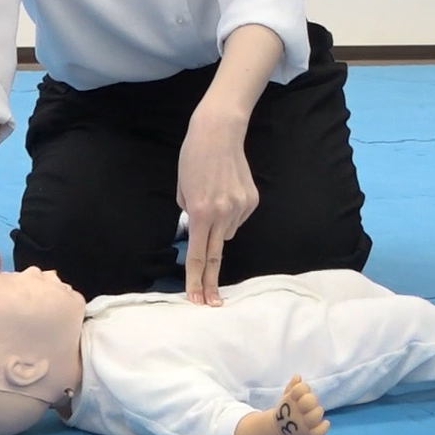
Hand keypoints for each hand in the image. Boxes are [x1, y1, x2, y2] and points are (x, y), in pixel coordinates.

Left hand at [178, 107, 258, 305]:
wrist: (219, 132)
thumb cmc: (193, 157)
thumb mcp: (181, 188)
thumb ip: (190, 213)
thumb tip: (199, 228)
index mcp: (200, 212)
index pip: (196, 254)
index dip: (194, 279)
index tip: (196, 299)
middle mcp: (222, 213)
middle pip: (215, 256)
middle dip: (211, 281)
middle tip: (211, 302)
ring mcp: (240, 207)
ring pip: (227, 233)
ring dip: (218, 228)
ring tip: (214, 200)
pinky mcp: (252, 200)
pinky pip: (238, 218)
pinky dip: (231, 214)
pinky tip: (227, 192)